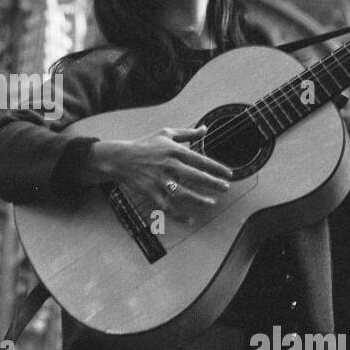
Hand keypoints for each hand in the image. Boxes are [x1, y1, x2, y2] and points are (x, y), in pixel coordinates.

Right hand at [92, 126, 231, 211]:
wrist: (121, 158)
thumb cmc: (145, 145)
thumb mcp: (166, 133)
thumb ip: (187, 133)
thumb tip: (205, 129)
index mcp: (174, 151)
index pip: (200, 160)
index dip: (216, 168)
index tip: (228, 174)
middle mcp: (168, 165)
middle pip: (195, 176)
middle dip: (213, 183)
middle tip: (225, 188)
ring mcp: (160, 180)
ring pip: (183, 193)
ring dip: (199, 199)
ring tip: (212, 203)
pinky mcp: (151, 192)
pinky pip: (167, 206)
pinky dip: (178, 215)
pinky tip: (189, 220)